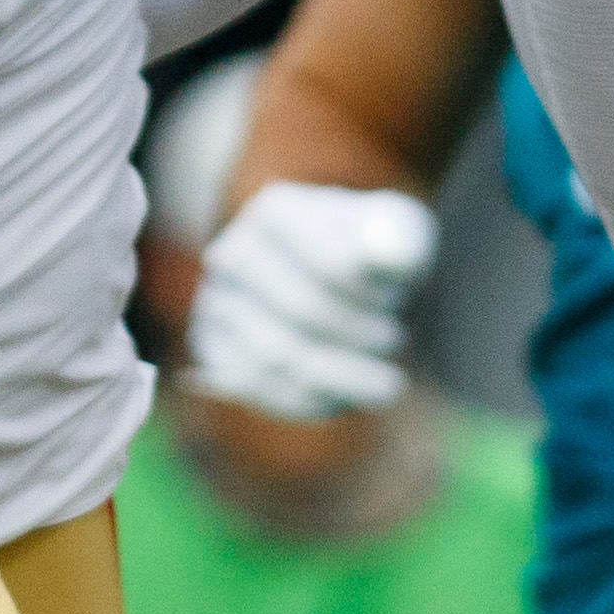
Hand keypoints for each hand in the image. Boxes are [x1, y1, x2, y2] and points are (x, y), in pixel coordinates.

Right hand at [184, 182, 436, 421]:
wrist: (332, 276)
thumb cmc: (370, 250)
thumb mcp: (399, 230)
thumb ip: (399, 239)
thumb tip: (387, 252)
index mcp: (277, 213)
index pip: (333, 267)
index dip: (372, 296)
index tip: (401, 300)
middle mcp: (234, 252)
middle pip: (305, 312)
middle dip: (360, 335)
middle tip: (396, 340)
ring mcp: (216, 302)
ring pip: (277, 357)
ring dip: (343, 376)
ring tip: (386, 382)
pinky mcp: (213, 348)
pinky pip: (258, 388)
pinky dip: (309, 400)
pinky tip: (347, 397)